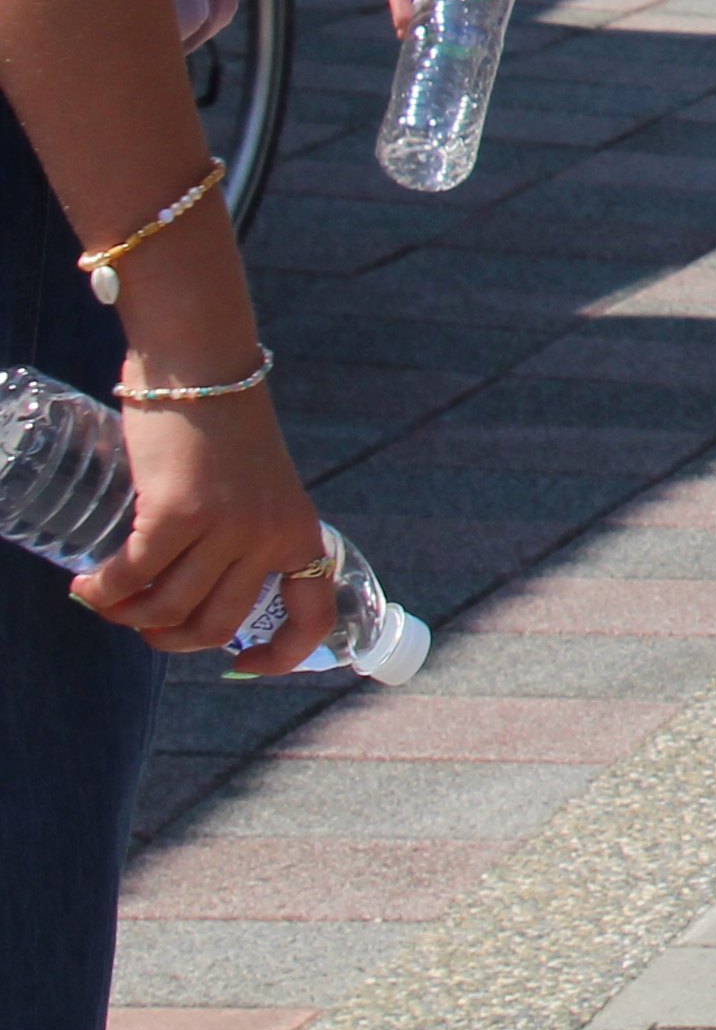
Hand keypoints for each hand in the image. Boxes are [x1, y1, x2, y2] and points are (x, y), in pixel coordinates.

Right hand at [83, 374, 337, 673]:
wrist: (201, 364)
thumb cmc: (220, 426)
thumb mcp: (253, 490)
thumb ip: (239, 538)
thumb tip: (189, 599)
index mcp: (299, 531)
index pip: (313, 615)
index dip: (281, 655)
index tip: (240, 665)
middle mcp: (270, 535)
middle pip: (217, 627)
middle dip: (171, 639)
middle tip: (140, 620)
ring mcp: (228, 526)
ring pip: (169, 608)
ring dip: (128, 615)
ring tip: (106, 596)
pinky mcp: (180, 514)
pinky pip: (133, 577)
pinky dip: (103, 590)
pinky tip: (87, 584)